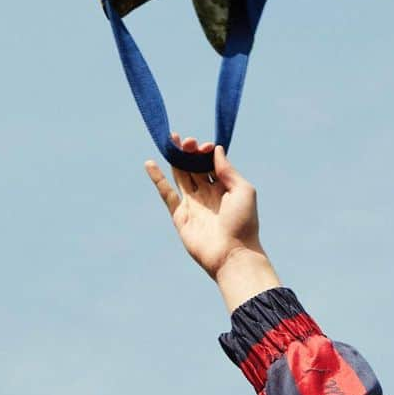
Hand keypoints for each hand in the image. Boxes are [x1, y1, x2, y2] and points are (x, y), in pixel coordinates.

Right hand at [144, 133, 265, 281]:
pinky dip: (157, 179)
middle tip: (186, 140)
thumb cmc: (243, 223)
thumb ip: (228, 170)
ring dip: (175, 159)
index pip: (212, 163)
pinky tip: (150, 163)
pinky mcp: (179, 215)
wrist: (232, 254)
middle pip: (195, 166)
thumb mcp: (243, 190)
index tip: (205, 146)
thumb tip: (216, 149)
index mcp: (225, 188)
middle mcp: (208, 194)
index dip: (206, 152)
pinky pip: (166, 193)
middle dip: (190, 151)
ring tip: (170, 140)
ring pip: (181, 175)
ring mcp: (193, 204)